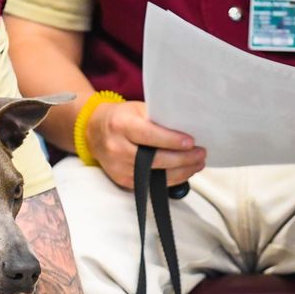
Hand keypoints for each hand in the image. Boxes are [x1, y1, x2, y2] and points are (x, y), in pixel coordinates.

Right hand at [86, 100, 205, 188]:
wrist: (94, 132)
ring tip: (197, 164)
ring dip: (180, 172)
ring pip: (153, 176)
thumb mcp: (137, 109)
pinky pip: (149, 184)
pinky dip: (168, 180)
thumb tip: (187, 130)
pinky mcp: (121, 180)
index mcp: (121, 125)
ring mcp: (117, 167)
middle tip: (200, 154)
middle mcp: (116, 148)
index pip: (149, 136)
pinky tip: (183, 173)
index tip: (191, 142)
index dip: (172, 141)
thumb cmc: (121, 118)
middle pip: (154, 160)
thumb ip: (158, 119)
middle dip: (182, 159)